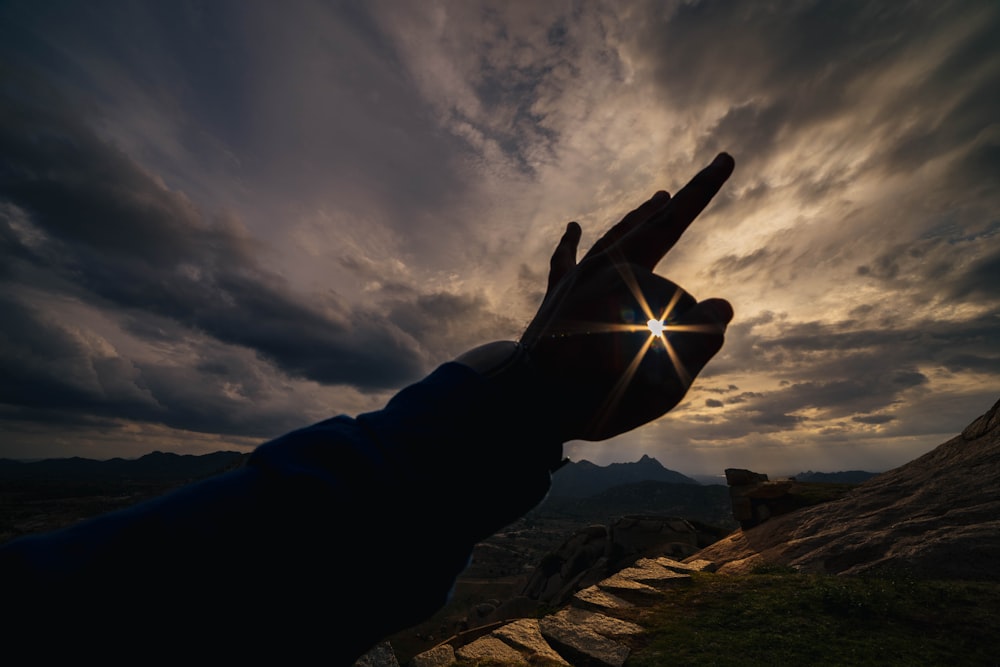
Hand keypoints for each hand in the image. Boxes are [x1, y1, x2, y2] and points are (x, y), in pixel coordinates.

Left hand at [522, 153, 734, 440]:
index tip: (725, 159)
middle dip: (679, 201)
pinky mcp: (554, 298)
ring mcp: (574, 281)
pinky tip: (573, 227)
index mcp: (625, 277)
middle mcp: (599, 268)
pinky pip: (564, 261)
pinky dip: (571, 243)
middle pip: (646, 227)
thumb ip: (699, 341)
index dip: (702, 191)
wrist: (526, 401)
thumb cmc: (594, 394)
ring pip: (611, 238)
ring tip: (656, 200)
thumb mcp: (661, 381)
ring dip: (636, 218)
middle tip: (705, 175)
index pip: (673, 225)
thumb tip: (722, 308)